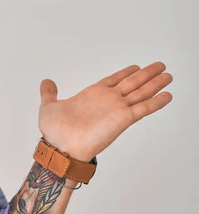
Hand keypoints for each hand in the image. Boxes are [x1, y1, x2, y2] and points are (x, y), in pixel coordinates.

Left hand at [38, 62, 172, 161]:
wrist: (60, 148)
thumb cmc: (54, 131)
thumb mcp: (48, 106)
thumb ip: (49, 93)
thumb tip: (46, 82)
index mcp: (91, 95)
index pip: (113, 80)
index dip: (125, 73)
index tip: (136, 67)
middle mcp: (107, 100)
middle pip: (131, 83)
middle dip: (146, 74)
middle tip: (160, 65)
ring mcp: (116, 109)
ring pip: (140, 92)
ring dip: (155, 84)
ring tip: (168, 76)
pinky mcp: (122, 120)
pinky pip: (143, 108)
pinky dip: (156, 102)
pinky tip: (167, 95)